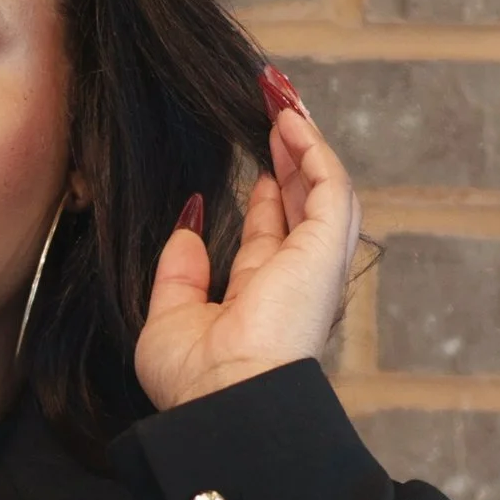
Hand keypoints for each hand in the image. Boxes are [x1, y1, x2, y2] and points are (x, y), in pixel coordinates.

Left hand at [136, 82, 360, 413]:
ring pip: (323, 188)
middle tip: (272, 108)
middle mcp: (296, 281)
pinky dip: (312, 148)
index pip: (273, 234)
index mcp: (264, 300)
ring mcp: (316, 265)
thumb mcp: (170, 318)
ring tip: (281, 99)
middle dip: (290, 154)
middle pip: (303, 202)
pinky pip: (330, 185)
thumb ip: (180, 272)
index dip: (268, 192)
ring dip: (304, 141)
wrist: (223, 401)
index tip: (256, 157)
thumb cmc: (195, 383)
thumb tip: (190, 223)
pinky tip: (289, 118)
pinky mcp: (326, 250)